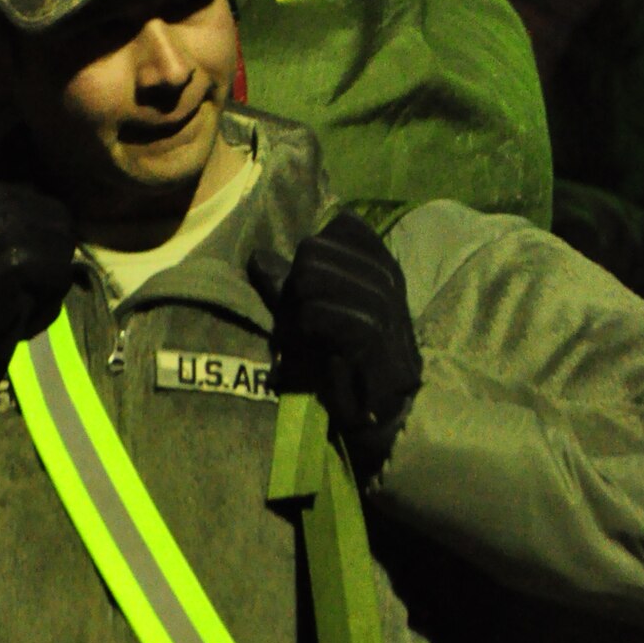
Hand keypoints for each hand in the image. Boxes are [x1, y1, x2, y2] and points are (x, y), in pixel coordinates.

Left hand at [249, 212, 421, 476]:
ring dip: (295, 314)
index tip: (313, 295)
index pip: (339, 226)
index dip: (311, 258)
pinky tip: (310, 354)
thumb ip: (291, 284)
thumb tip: (256, 256)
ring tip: (305, 342)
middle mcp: (387, 277)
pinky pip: (313, 313)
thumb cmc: (346, 363)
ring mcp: (383, 304)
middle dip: (295, 287)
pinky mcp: (370, 334)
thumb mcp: (321, 314)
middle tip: (303, 326)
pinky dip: (299, 334)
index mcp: (382, 265)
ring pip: (309, 279)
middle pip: (313, 250)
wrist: (376, 416)